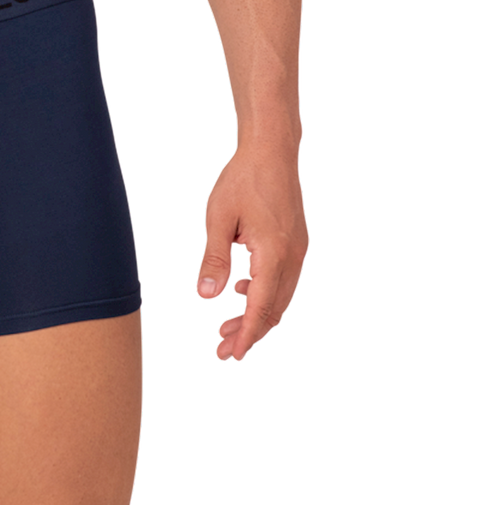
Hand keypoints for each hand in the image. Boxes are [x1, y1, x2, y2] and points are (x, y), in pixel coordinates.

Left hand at [194, 145, 309, 363]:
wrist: (271, 150)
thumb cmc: (242, 179)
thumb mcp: (219, 218)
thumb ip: (214, 258)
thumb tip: (205, 296)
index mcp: (274, 255)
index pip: (261, 309)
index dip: (246, 335)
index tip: (230, 354)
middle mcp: (293, 258)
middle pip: (273, 309)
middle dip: (249, 332)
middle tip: (222, 348)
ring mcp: (299, 250)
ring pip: (280, 297)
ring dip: (257, 314)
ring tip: (228, 324)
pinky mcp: (297, 242)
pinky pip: (284, 280)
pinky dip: (264, 293)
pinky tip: (242, 290)